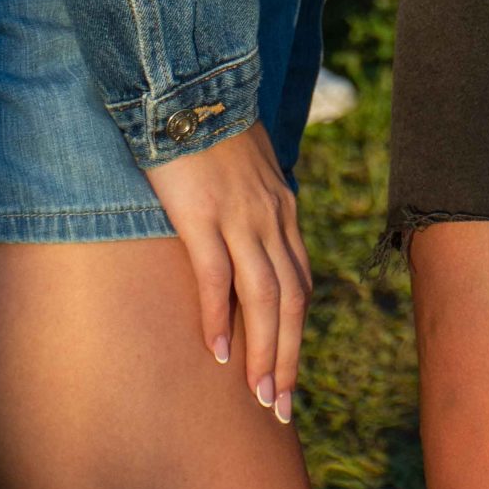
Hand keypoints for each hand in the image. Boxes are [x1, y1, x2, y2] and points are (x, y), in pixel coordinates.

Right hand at [144, 121, 311, 422]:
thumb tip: (249, 232)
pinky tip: (217, 352)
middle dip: (288, 358)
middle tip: (280, 407)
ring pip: (262, 298)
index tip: (288, 369)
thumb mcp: (247, 164)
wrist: (188, 82)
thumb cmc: (210, 126)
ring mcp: (240, 216)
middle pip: (290, 301)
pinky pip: (217, 277)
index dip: (295, 330)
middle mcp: (270, 216)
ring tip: (258, 395)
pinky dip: (218, 318)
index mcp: (282, 207)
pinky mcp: (203, 214)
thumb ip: (253, 200)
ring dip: (263, 352)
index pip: (299, 282)